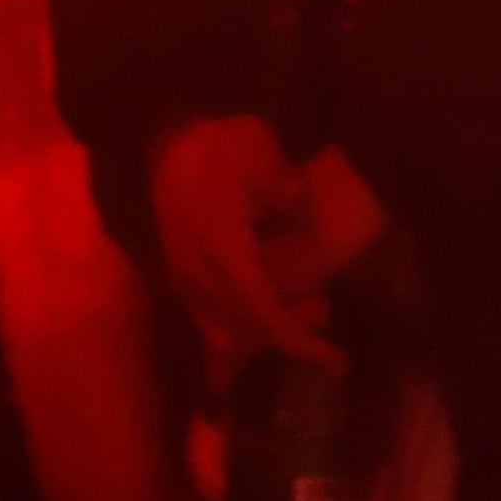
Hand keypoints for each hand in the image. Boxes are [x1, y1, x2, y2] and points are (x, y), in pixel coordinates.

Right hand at [147, 114, 383, 374]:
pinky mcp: (178, 274)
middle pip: (249, 329)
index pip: (266, 314)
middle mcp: (201, 278)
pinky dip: (239, 323)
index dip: (300, 342)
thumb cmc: (218, 147)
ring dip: (263, 328)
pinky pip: (209, 317)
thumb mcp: (264, 157)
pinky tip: (262, 308)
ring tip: (301, 304)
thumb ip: (290, 197)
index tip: (335, 361)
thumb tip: (304, 219)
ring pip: (227, 329)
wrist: (164, 139)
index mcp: (226, 254)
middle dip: (289, 329)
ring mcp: (185, 279)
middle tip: (324, 310)